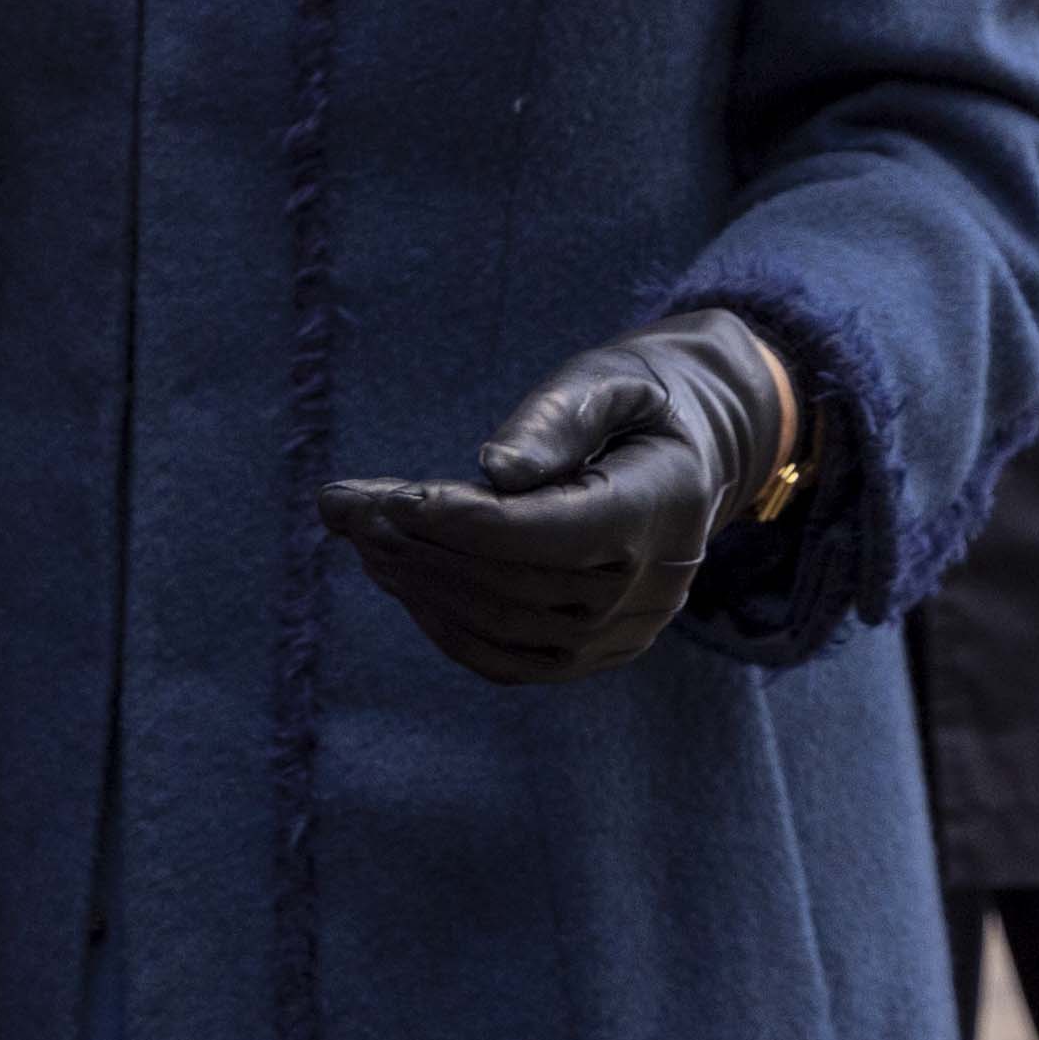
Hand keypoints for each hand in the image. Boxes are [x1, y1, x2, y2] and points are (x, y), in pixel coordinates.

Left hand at [317, 308, 799, 687]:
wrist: (692, 454)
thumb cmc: (637, 401)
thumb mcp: (611, 379)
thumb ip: (558, 418)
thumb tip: (493, 470)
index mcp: (663, 505)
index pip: (557, 536)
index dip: (471, 525)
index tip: (394, 500)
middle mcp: (651, 584)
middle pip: (518, 584)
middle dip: (423, 547)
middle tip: (346, 507)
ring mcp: (624, 631)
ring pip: (506, 629)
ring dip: (420, 586)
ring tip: (359, 534)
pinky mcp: (594, 654)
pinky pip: (510, 660)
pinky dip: (444, 626)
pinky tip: (399, 578)